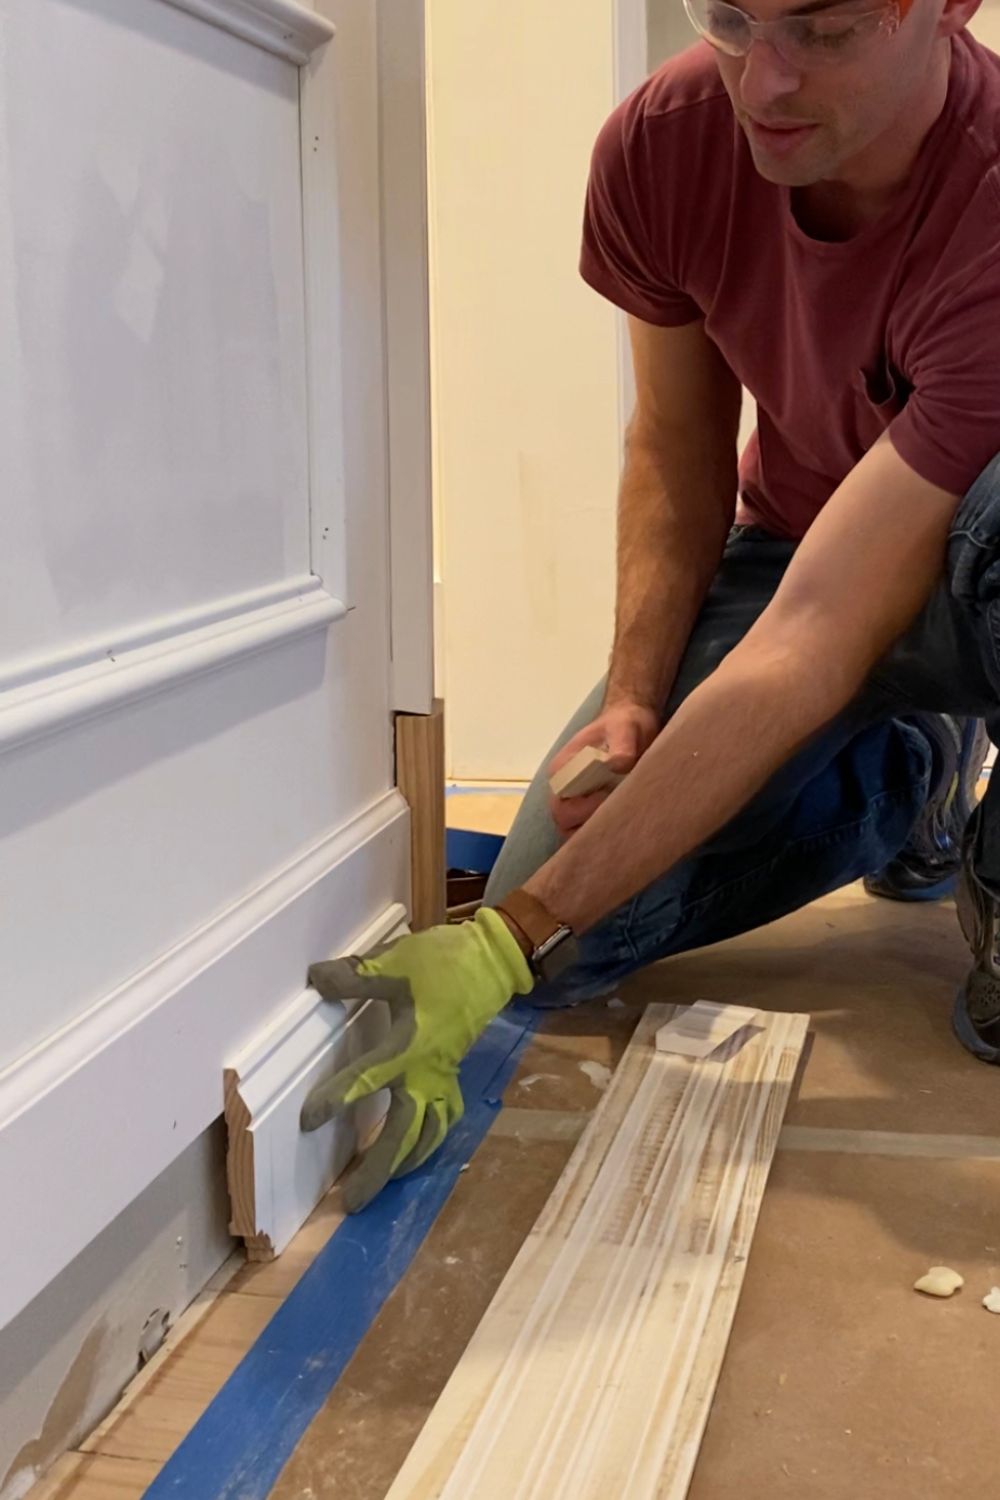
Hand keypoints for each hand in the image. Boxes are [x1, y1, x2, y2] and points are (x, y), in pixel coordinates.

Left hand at [300, 911, 533, 1211]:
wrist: (491, 961)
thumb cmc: (443, 963)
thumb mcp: (396, 962)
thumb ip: (356, 977)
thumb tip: (316, 980)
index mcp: (409, 1047)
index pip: (366, 1081)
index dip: (336, 1100)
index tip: (308, 1121)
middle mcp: (427, 1073)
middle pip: (403, 1133)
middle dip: (378, 1169)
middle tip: (351, 1202)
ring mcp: (443, 1077)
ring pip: (427, 1134)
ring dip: (404, 1163)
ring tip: (381, 1186)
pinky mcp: (454, 1073)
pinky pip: (443, 1118)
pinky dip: (430, 1140)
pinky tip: (416, 1150)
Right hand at [548, 699, 658, 837]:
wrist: (633, 725)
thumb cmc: (624, 725)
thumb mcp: (625, 728)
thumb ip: (622, 744)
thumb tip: (619, 764)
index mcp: (562, 771)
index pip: (560, 804)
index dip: (583, 809)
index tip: (609, 797)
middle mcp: (564, 790)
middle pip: (565, 824)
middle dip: (591, 826)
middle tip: (620, 815)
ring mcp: (578, 802)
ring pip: (576, 833)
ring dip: (599, 833)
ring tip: (625, 823)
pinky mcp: (593, 810)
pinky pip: (591, 832)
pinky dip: (605, 834)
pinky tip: (626, 827)